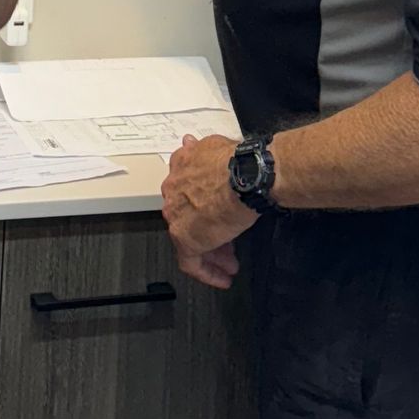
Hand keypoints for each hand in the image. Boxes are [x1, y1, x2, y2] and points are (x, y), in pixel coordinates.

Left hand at [162, 134, 255, 289]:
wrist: (246, 177)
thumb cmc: (238, 163)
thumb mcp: (214, 146)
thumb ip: (199, 149)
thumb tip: (188, 142)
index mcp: (179, 169)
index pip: (186, 192)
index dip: (203, 205)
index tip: (215, 214)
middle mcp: (173, 193)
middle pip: (188, 217)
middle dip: (208, 231)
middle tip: (226, 243)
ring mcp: (177, 217)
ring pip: (191, 240)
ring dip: (212, 252)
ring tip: (229, 264)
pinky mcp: (186, 240)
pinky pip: (192, 263)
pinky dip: (207, 272)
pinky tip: (222, 277)